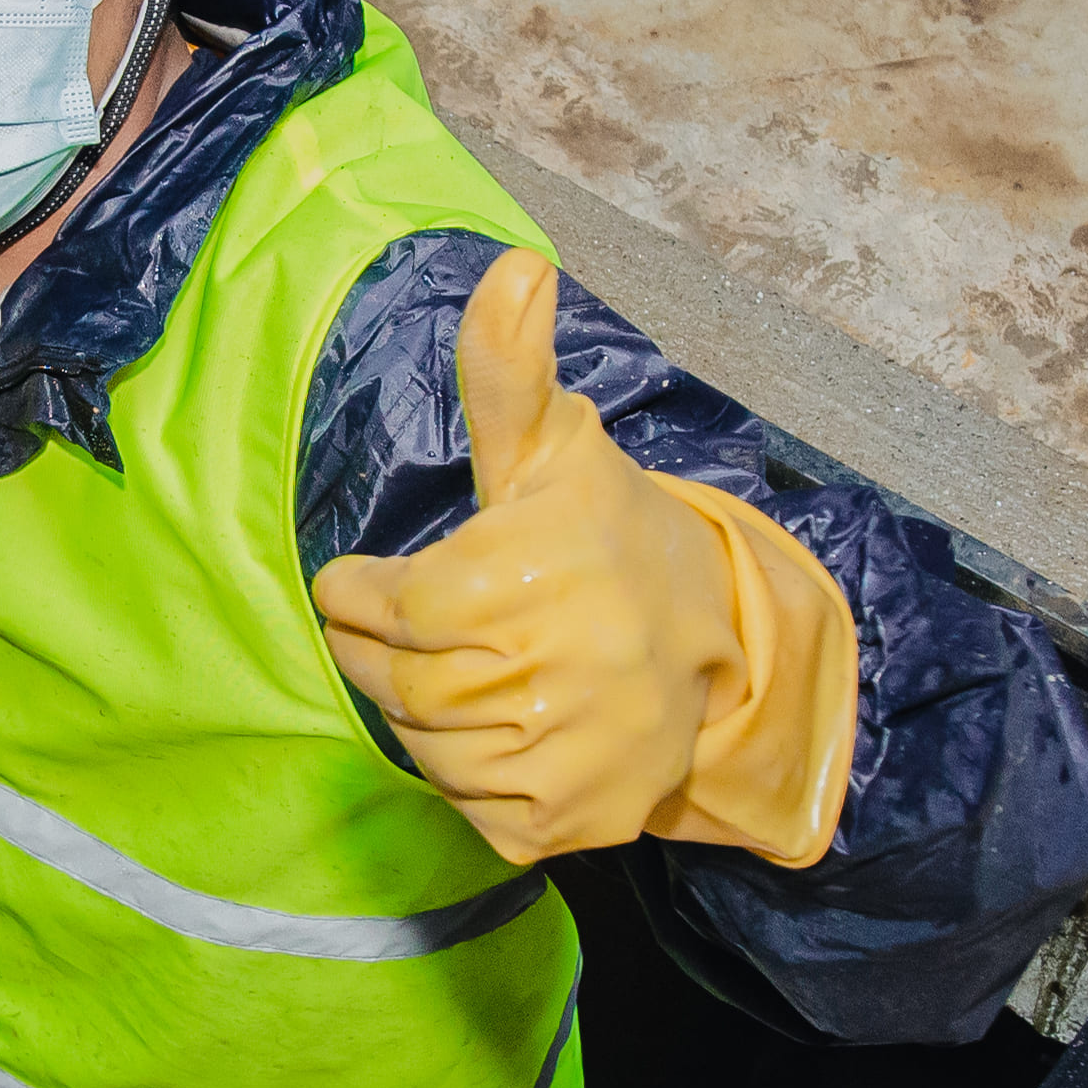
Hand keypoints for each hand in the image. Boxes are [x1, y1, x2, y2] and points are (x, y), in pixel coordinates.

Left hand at [310, 249, 856, 864]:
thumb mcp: (550, 448)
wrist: (716, 644)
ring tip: (489, 675)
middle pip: (387, 679)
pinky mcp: (558, 823)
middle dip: (394, 653)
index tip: (401, 583)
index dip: (371, 592)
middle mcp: (538, 674)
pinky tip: (517, 731)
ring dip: (432, 716)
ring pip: (421, 746)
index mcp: (516, 578)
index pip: (372, 606)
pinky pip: (464, 805)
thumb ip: (506, 366)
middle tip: (453, 631)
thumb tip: (517, 263)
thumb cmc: (603, 536)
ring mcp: (553, 757)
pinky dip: (473, 776)